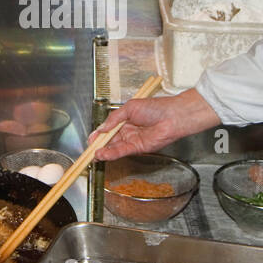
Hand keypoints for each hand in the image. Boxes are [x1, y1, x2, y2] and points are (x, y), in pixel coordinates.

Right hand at [90, 89, 219, 160]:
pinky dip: (112, 154)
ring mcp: (133, 140)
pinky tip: (103, 154)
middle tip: (89, 150)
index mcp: (125, 119)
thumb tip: (101, 128)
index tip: (90, 139)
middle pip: (110, 140)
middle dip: (99, 146)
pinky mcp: (139, 148)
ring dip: (104, 152)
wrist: (173, 116)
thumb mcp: (129, 108)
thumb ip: (114, 119)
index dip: (99, 134)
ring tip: (93, 155)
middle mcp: (128, 131)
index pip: (108, 129)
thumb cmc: (156, 107)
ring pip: (114, 147)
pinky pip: (122, 151)